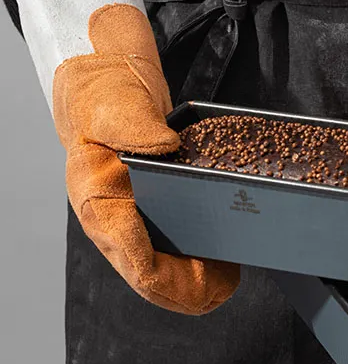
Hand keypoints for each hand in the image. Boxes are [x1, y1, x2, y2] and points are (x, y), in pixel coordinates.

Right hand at [15, 0, 239, 314]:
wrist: (108, 76)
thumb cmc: (102, 91)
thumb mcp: (114, 101)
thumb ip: (134, 125)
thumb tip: (164, 146)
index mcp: (101, 202)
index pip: (133, 257)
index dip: (172, 280)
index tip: (211, 284)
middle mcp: (117, 217)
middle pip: (152, 273)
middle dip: (190, 287)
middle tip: (229, 284)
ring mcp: (134, 214)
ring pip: (162, 265)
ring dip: (194, 279)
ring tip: (231, 276)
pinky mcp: (152, 204)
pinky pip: (171, 244)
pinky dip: (195, 256)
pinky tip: (221, 253)